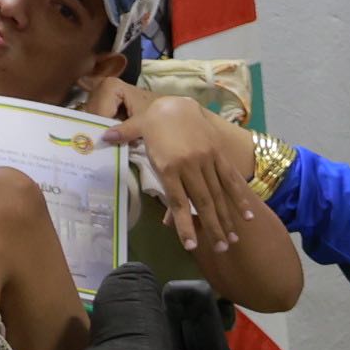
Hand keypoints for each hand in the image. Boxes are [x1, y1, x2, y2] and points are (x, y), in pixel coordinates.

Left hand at [122, 91, 265, 251]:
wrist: (181, 100)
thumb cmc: (157, 117)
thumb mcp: (138, 126)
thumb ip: (124, 136)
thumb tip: (101, 140)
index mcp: (169, 164)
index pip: (178, 201)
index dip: (185, 224)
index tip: (191, 245)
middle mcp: (191, 165)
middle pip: (204, 202)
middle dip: (214, 227)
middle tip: (222, 249)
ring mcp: (208, 161)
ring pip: (219, 194)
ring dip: (227, 218)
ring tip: (233, 240)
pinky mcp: (219, 156)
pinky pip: (230, 180)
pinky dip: (240, 198)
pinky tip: (249, 215)